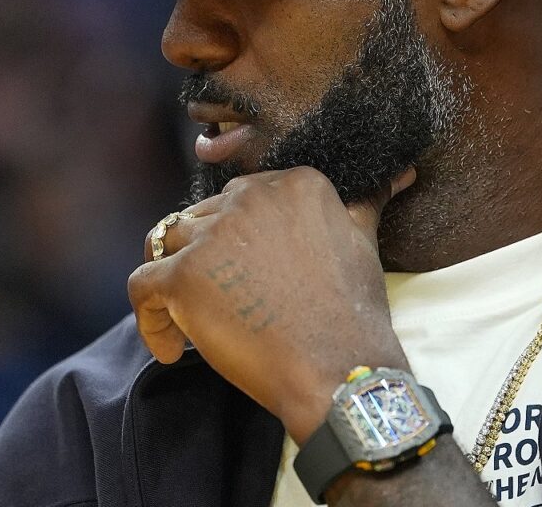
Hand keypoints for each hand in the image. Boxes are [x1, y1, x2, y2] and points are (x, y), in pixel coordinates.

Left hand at [127, 166, 415, 441]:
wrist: (340, 370)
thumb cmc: (352, 312)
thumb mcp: (364, 241)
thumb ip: (366, 200)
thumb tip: (399, 171)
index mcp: (291, 183)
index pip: (239, 200)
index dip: (236, 241)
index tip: (247, 278)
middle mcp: (249, 198)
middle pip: (200, 219)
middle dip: (203, 260)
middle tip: (221, 305)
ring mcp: (213, 236)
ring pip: (165, 244)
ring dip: (172, 284)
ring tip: (190, 322)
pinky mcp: (183, 277)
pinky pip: (142, 287)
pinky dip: (149, 320)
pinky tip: (170, 349)